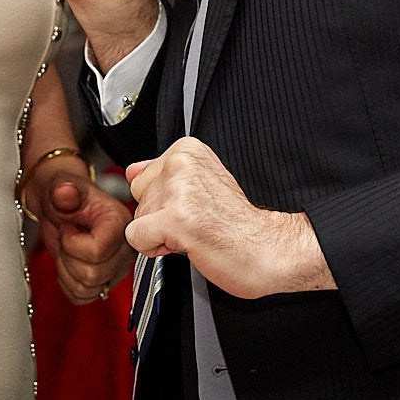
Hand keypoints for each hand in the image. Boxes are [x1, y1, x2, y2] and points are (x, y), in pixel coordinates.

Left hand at [21, 153, 134, 302]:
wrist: (59, 206)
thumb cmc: (63, 195)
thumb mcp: (60, 188)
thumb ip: (64, 191)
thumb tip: (65, 191)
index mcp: (120, 223)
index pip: (97, 252)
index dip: (72, 243)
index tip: (68, 228)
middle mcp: (125, 247)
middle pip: (92, 275)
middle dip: (68, 258)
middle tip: (66, 238)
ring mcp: (117, 267)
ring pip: (87, 288)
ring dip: (66, 270)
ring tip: (67, 249)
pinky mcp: (107, 281)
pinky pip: (82, 297)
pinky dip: (68, 283)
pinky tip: (69, 262)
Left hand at [125, 136, 332, 299]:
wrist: (268, 249)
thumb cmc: (238, 224)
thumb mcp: (199, 185)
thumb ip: (161, 175)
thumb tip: (131, 169)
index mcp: (188, 150)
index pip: (141, 178)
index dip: (163, 202)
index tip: (194, 207)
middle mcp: (182, 163)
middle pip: (137, 199)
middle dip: (159, 218)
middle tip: (195, 222)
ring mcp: (179, 190)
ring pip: (138, 219)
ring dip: (161, 234)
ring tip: (195, 232)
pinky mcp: (175, 218)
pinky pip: (137, 237)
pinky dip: (156, 248)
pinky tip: (186, 243)